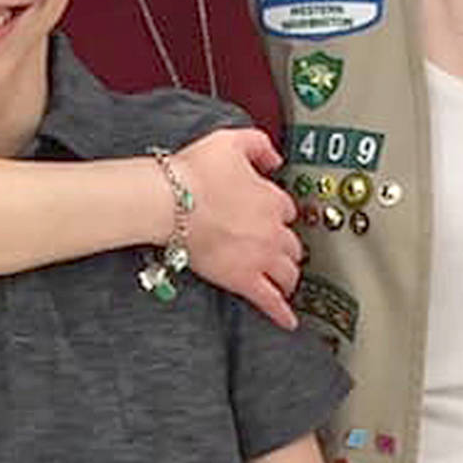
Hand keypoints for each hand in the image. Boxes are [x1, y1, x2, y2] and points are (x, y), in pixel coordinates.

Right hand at [170, 128, 301, 329]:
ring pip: (287, 272)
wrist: (170, 201)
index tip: (272, 217)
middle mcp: (273, 230)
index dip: (278, 214)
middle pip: (292, 244)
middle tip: (281, 253)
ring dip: (288, 277)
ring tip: (285, 283)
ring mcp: (260, 257)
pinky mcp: (243, 279)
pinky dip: (281, 312)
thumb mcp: (231, 141)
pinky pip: (269, 300)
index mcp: (272, 199)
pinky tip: (288, 321)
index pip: (287, 210)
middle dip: (287, 248)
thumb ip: (259, 144)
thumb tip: (275, 158)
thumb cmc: (193, 172)